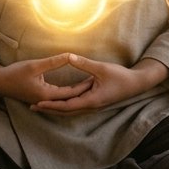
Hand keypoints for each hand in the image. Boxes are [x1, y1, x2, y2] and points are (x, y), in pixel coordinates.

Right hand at [0, 54, 93, 105]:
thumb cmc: (15, 73)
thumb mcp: (35, 65)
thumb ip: (54, 61)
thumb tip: (70, 55)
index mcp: (46, 95)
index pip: (70, 93)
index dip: (84, 86)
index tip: (96, 80)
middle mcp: (45, 100)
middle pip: (69, 99)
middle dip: (82, 92)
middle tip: (96, 83)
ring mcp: (41, 100)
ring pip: (63, 100)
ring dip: (75, 94)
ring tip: (88, 86)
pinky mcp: (39, 98)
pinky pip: (57, 99)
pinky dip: (66, 95)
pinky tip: (72, 90)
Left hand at [30, 54, 167, 114]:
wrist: (135, 84)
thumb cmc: (120, 76)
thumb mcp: (101, 68)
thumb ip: (83, 64)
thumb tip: (68, 56)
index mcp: (91, 100)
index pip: (67, 105)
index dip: (51, 105)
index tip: (38, 103)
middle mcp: (90, 106)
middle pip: (66, 111)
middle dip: (49, 109)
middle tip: (33, 106)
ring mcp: (92, 105)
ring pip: (70, 110)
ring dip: (56, 108)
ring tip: (41, 106)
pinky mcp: (94, 102)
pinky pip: (76, 106)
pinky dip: (64, 106)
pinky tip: (58, 102)